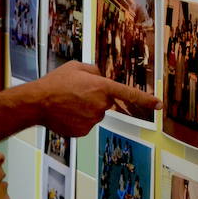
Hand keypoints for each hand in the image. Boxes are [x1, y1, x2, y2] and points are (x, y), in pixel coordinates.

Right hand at [34, 62, 160, 137]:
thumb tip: (100, 77)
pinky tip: (66, 114)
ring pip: (95, 114)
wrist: (38, 103)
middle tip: (76, 93)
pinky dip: (78, 120)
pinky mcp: (84, 132)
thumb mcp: (75, 67)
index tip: (159, 105)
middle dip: (95, 98)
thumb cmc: (55, 83)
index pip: (129, 94)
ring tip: (67, 103)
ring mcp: (93, 120)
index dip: (146, 99)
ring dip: (85, 109)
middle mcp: (101, 105)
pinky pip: (86, 124)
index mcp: (101, 87)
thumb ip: (93, 70)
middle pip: (105, 103)